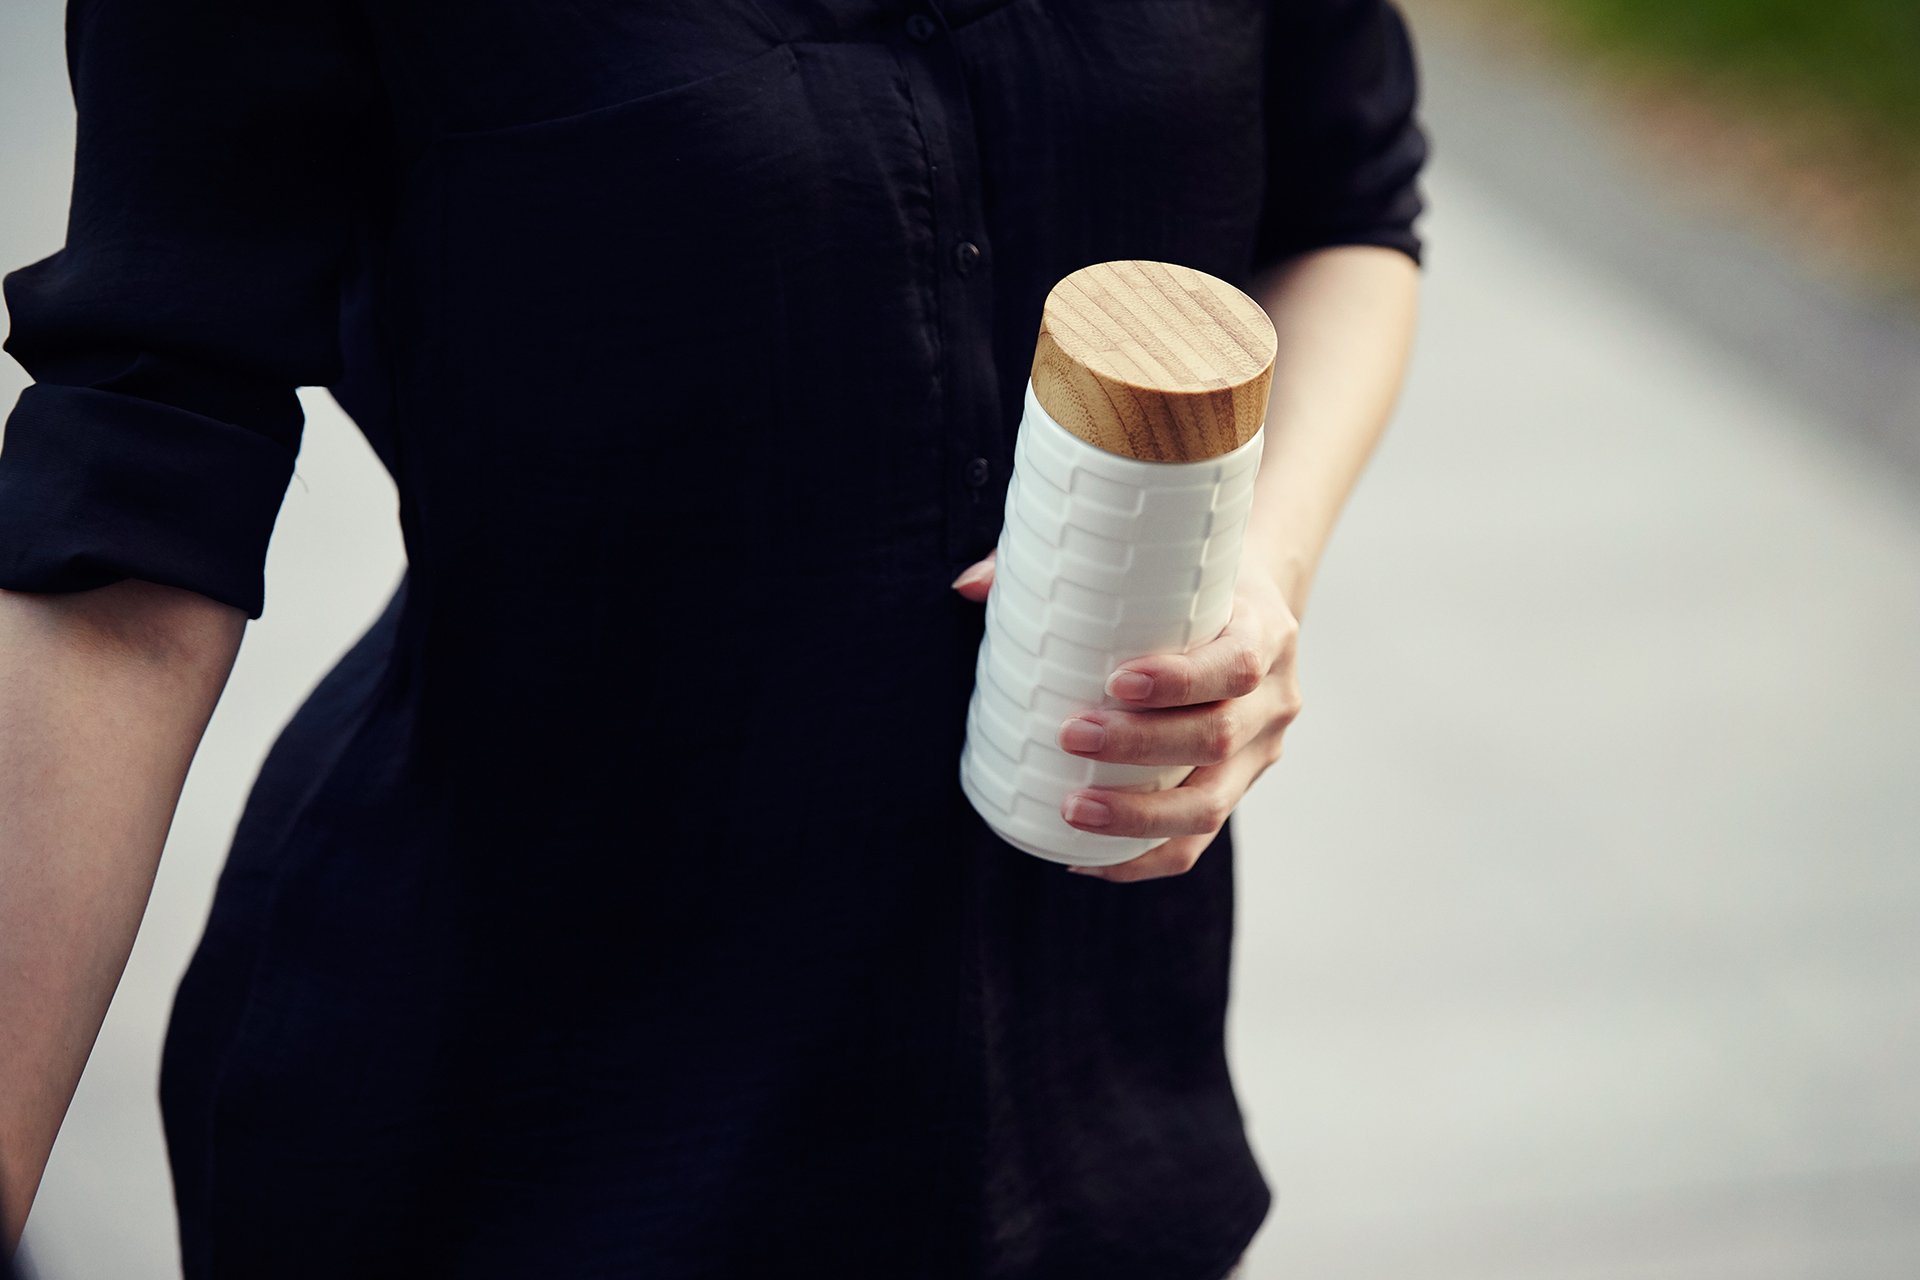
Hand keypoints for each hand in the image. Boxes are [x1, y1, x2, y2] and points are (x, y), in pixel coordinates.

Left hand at [952, 550, 1301, 881]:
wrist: (1255, 612)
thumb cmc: (1188, 583)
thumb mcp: (1155, 559)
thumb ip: (1066, 564)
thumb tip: (966, 588)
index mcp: (1263, 632)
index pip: (1235, 664)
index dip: (1180, 680)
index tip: (1116, 682)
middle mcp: (1273, 699)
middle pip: (1217, 737)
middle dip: (1141, 746)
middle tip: (1071, 735)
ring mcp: (1261, 751)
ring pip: (1212, 803)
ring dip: (1139, 815)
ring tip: (1072, 809)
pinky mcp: (1240, 788)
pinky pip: (1198, 840)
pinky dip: (1142, 857)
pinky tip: (1085, 859)